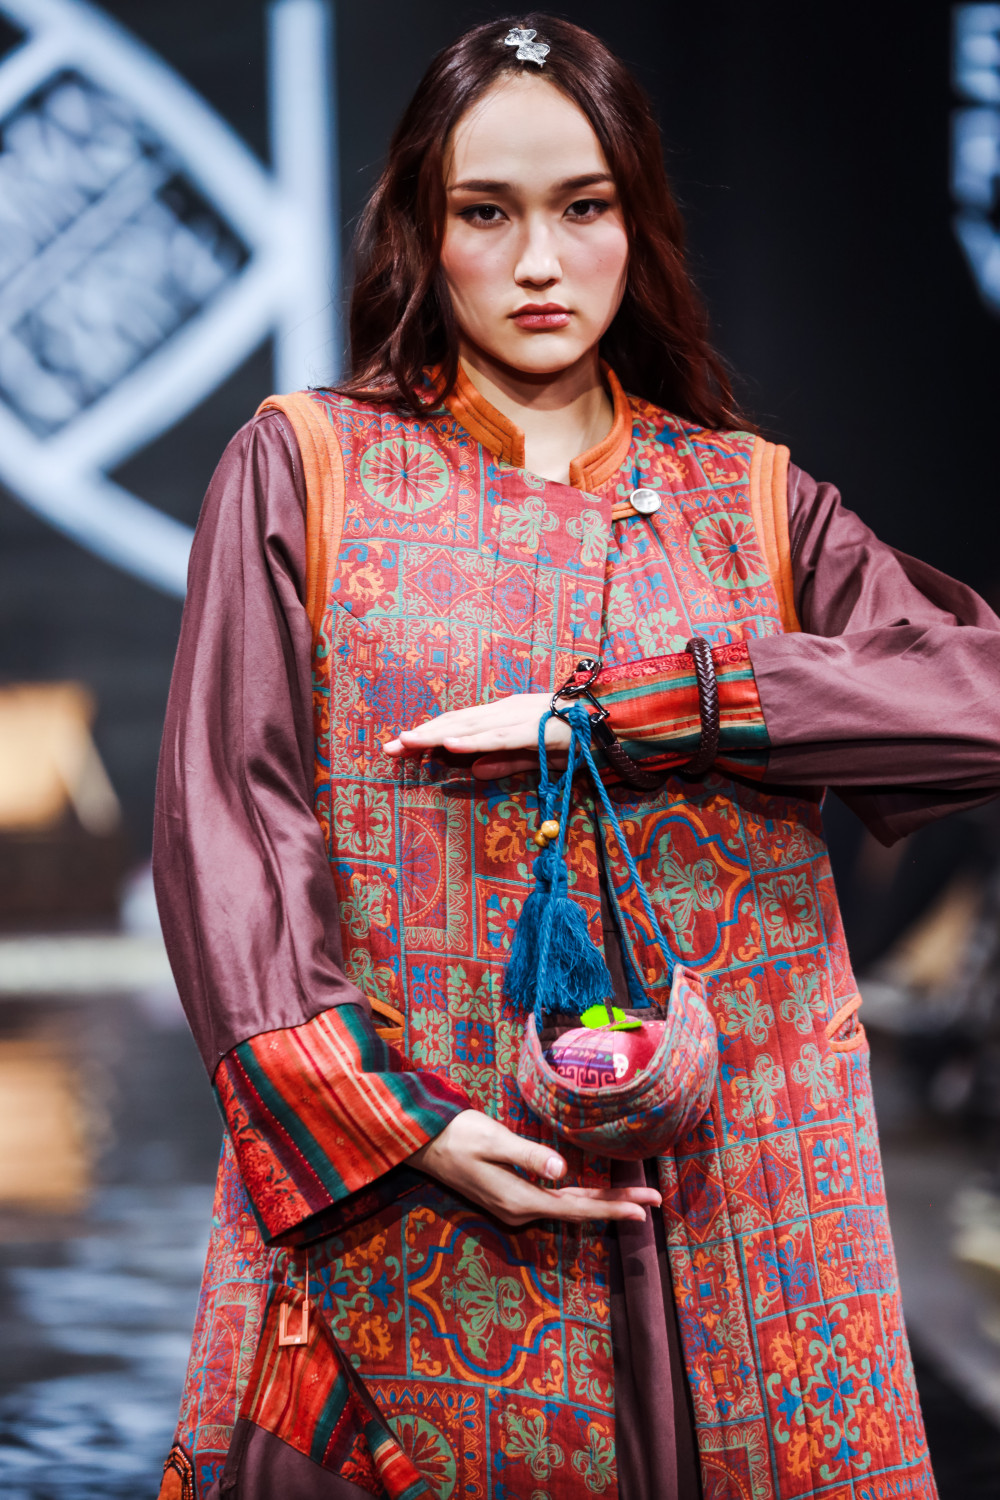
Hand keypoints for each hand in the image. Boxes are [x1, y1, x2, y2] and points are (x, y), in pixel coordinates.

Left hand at [383, 693, 569, 778]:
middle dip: (420, 735)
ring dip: (435, 734)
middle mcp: (504, 711)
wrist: (611, 723)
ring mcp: (517, 717)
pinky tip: (449, 743)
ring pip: (468, 726)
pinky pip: (497, 736)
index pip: (457, 725)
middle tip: (386, 749)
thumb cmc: (574, 738)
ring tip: (406, 742)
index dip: (427, 735)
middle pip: (454, 722)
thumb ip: (503, 763)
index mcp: (502, 716)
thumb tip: (473, 771)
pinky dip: (472, 740)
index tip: (398, 747)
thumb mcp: (532, 757)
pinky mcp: (532, 730)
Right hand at [410, 1110, 660, 1226]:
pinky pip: (555, 1202)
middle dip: (615, 1206)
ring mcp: (514, 1206)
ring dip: (601, 1203)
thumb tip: (562, 1169)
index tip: (643, 1210)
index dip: (610, 1208)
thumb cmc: (457, 1134)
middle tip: (654, 1202)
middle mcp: (519, 1209)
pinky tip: (594, 1196)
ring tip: (635, 1200)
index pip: (575, 1206)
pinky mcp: (511, 1197)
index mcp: (518, 1199)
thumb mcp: (492, 1139)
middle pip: (577, 1210)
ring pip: (567, 1207)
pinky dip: (580, 1199)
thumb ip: (527, 1154)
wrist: (423, 1143)